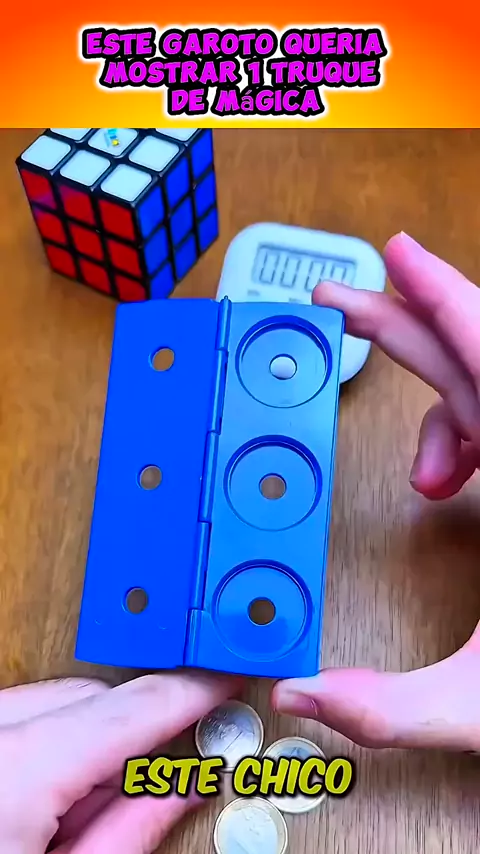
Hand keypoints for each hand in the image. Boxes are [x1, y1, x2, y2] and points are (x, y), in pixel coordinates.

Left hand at [0, 672, 236, 852]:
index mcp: (19, 768)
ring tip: (73, 814)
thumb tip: (184, 787)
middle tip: (151, 784)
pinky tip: (43, 798)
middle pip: (94, 697)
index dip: (191, 692)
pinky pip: (22, 711)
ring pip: (57, 699)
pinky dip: (46, 742)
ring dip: (84, 741)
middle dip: (130, 735)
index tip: (223, 682)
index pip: (134, 707)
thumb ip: (132, 830)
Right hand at [272, 232, 479, 751]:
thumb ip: (390, 707)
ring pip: (478, 392)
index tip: (394, 252)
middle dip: (399, 325)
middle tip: (340, 299)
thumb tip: (298, 697)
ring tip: (417, 478)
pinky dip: (455, 438)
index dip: (436, 297)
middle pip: (469, 359)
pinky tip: (440, 484)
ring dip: (431, 408)